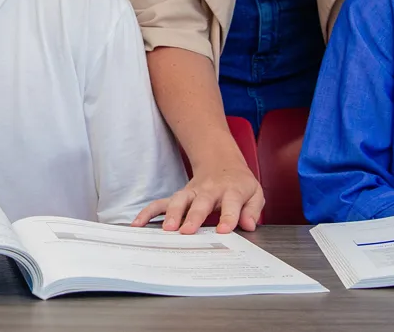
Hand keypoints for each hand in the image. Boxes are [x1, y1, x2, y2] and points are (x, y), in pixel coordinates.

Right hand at [131, 153, 263, 233]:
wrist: (222, 162)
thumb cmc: (239, 184)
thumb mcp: (255, 193)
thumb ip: (253, 209)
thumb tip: (249, 224)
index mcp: (232, 190)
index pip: (231, 204)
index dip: (229, 217)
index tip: (224, 230)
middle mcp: (210, 190)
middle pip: (201, 202)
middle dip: (193, 216)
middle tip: (187, 231)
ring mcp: (192, 192)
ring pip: (179, 200)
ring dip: (172, 213)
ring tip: (166, 229)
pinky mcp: (179, 196)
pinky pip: (162, 203)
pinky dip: (149, 212)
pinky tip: (138, 224)